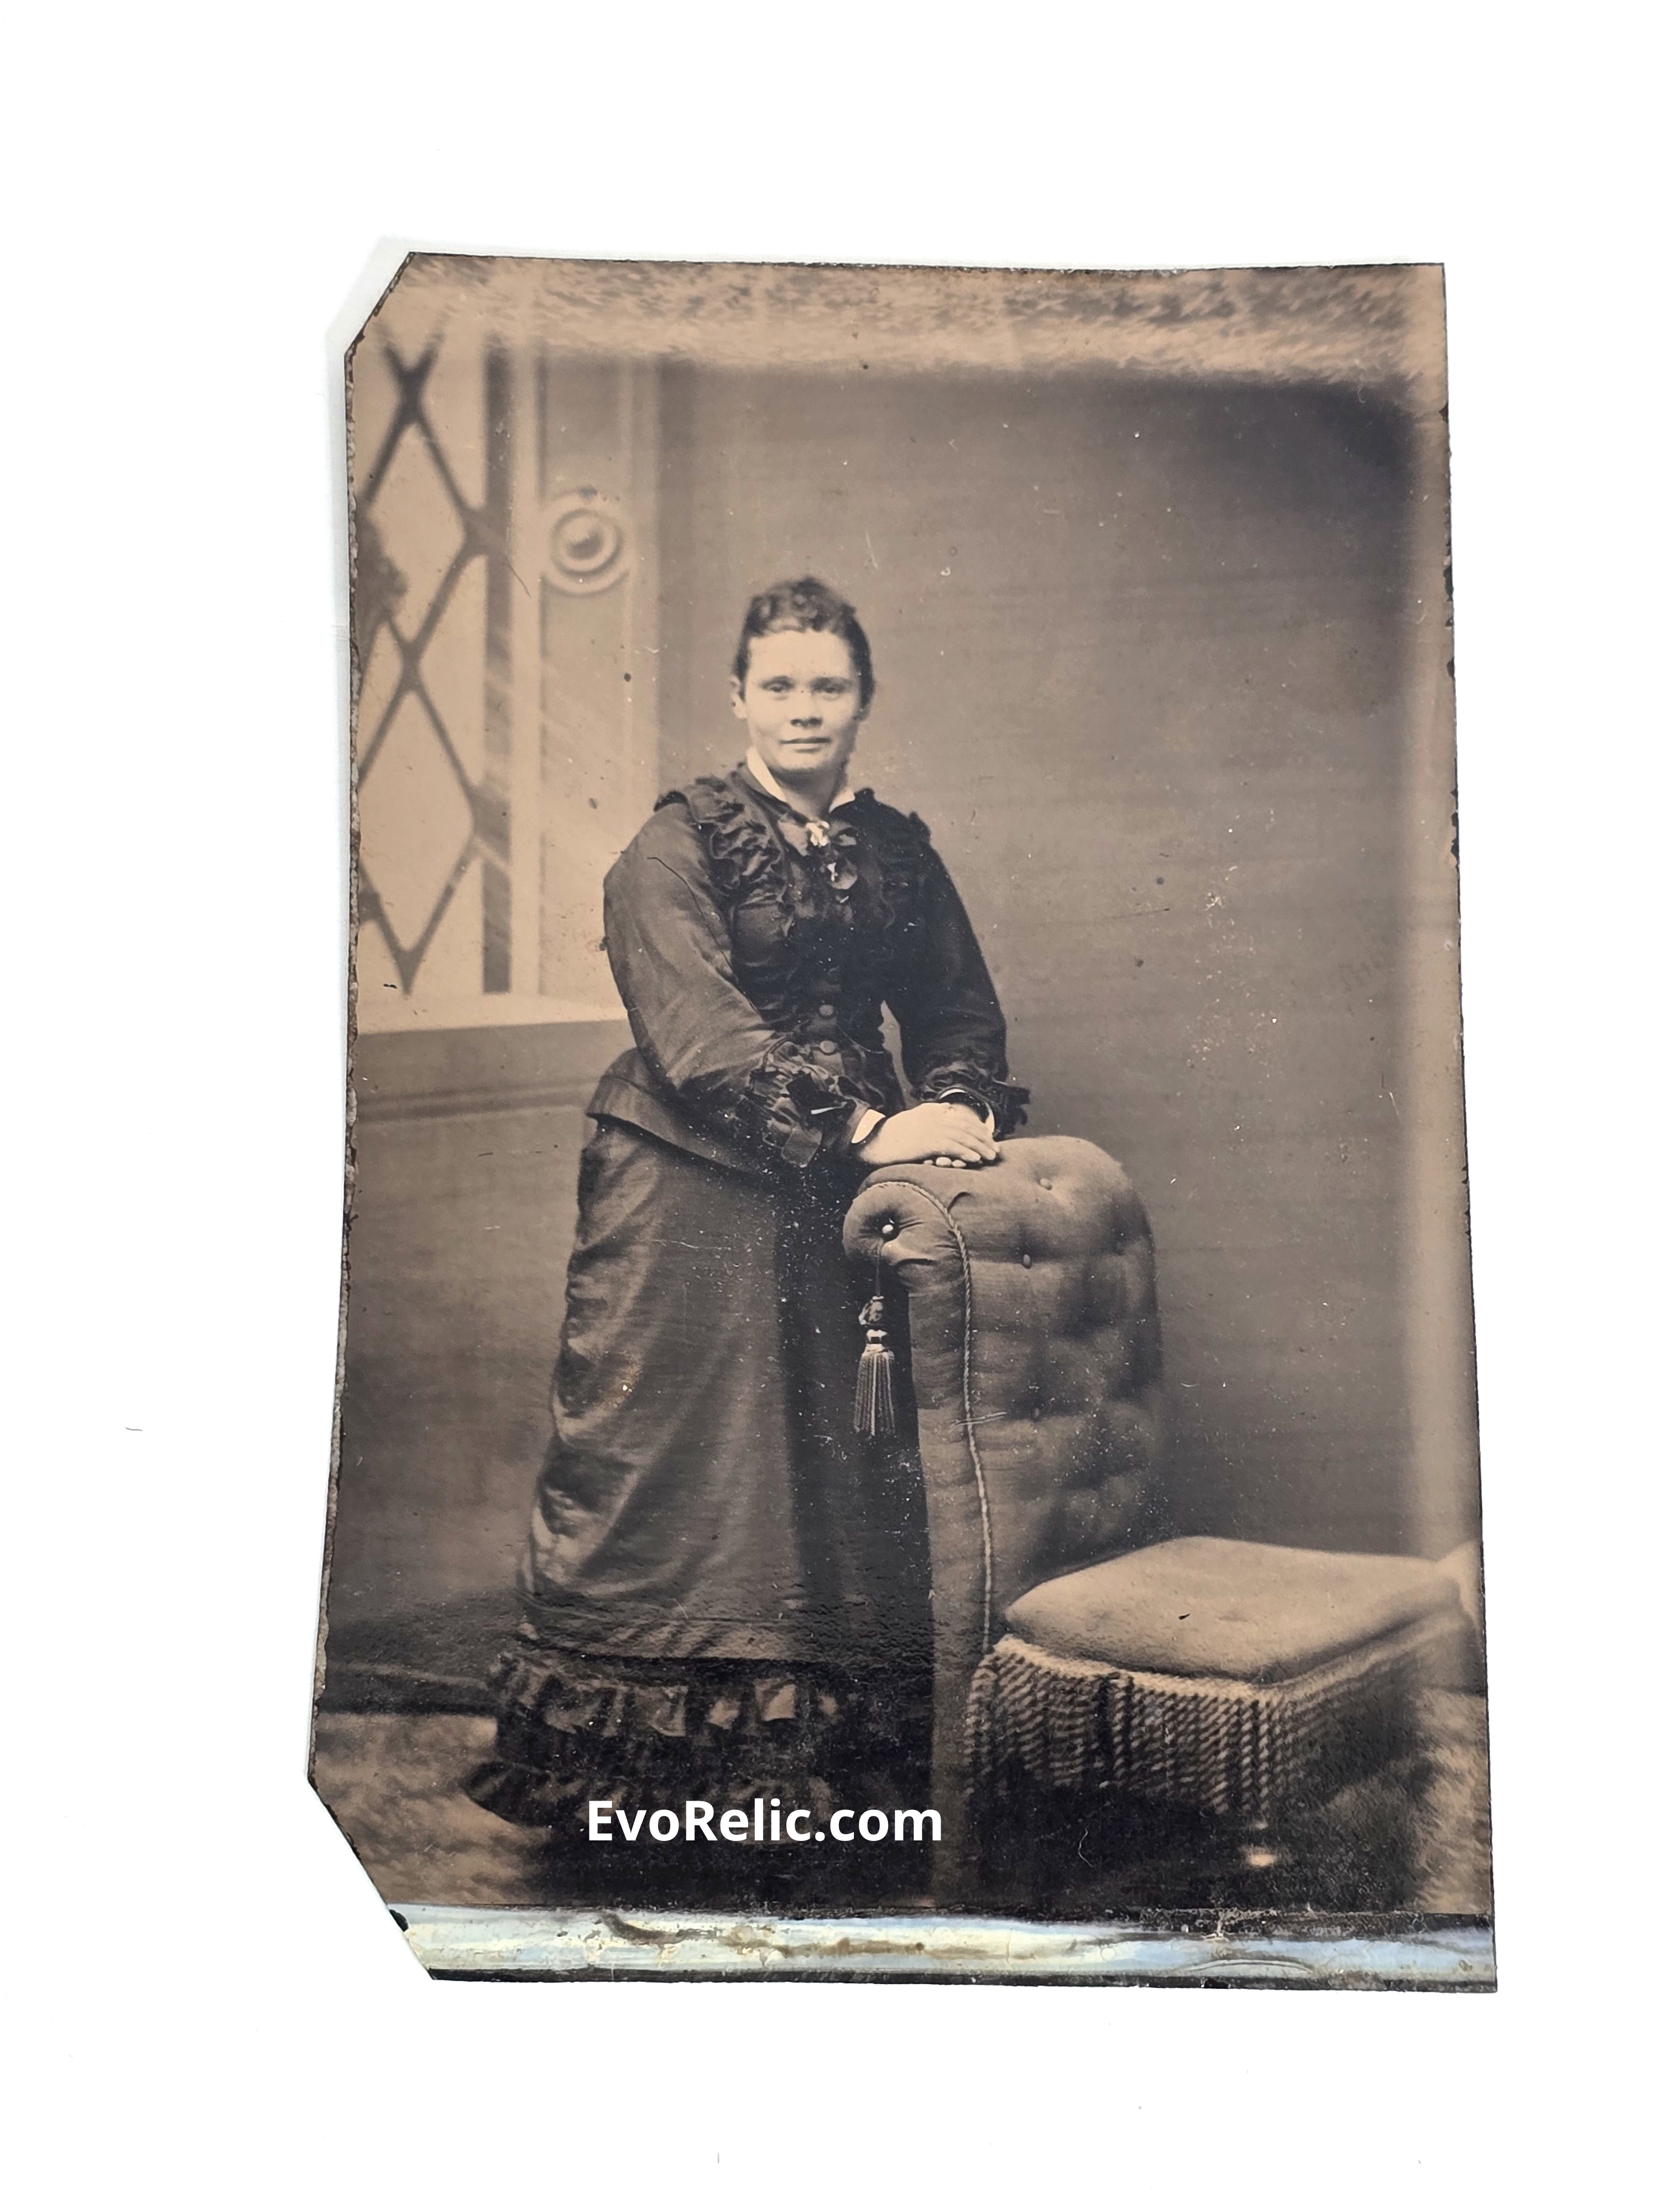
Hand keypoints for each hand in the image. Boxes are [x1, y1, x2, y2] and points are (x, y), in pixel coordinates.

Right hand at [854, 1102, 999, 1168]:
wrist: (874, 1140)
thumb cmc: (893, 1133)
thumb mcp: (914, 1117)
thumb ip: (931, 1111)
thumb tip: (947, 1108)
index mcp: (933, 1111)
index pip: (962, 1118)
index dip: (978, 1128)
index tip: (989, 1138)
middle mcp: (935, 1117)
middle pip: (966, 1127)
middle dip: (983, 1139)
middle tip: (996, 1150)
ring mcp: (932, 1129)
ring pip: (962, 1137)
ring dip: (979, 1147)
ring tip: (990, 1156)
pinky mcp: (927, 1142)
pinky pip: (952, 1147)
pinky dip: (965, 1152)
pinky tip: (975, 1159)